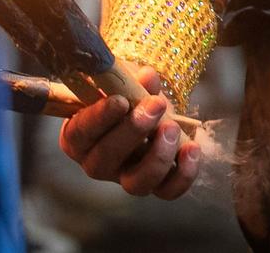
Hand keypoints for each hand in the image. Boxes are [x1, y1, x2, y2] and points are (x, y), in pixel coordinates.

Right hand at [58, 66, 200, 199]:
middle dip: (133, 130)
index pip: (80, 133)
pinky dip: (183, 174)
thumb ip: (131, 80)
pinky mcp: (154, 185)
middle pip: (106, 159)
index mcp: (78, 136)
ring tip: (172, 127)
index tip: (120, 100)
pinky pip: (168, 191)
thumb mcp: (123, 82)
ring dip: (157, 156)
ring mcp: (125, 178)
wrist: (146, 109)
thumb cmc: (125, 93)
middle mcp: (96, 163)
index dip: (100, 118)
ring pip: (136, 183)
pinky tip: (191, 148)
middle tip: (155, 105)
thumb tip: (146, 77)